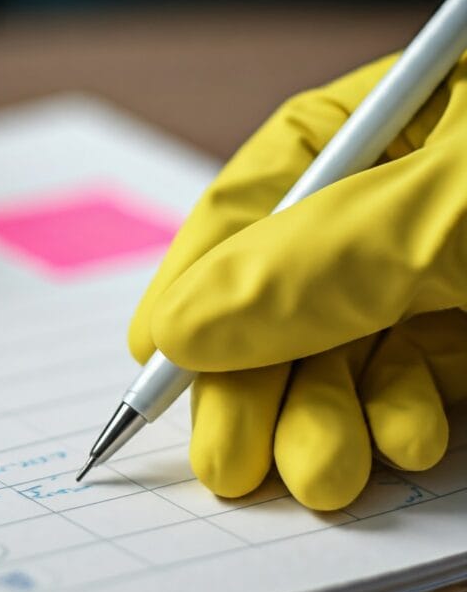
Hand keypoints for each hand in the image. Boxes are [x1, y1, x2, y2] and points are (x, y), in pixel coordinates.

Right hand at [129, 54, 466, 509]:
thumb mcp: (436, 210)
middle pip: (292, 289)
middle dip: (258, 381)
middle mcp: (401, 188)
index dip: (195, 282)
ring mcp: (445, 259)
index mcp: (383, 116)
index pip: (254, 197)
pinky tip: (409, 441)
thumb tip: (174, 327)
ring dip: (330, 419)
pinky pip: (419, 374)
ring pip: (351, 346)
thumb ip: (304, 265)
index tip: (153, 359)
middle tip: (226, 462)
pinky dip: (405, 418)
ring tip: (323, 475)